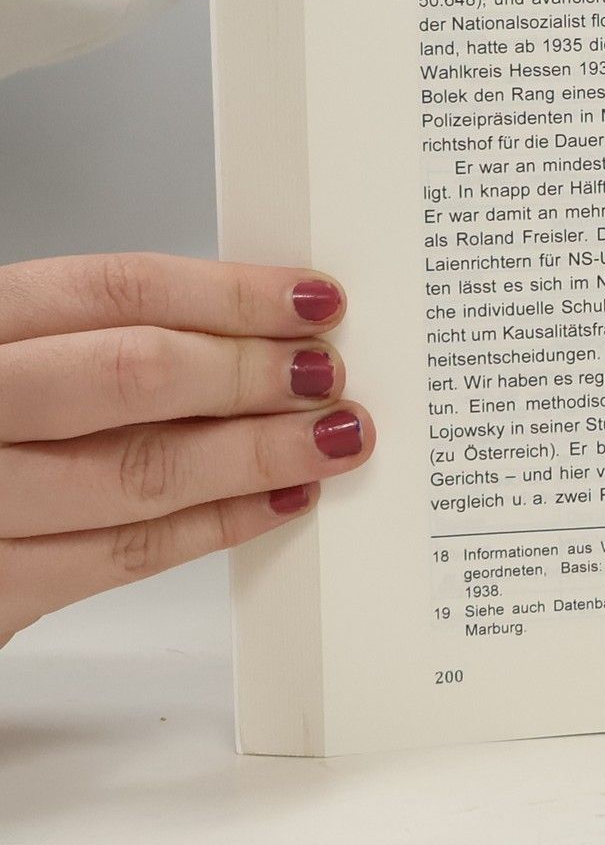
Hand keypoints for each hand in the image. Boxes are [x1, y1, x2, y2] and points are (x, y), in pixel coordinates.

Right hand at [0, 254, 375, 644]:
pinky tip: (277, 501)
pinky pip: (121, 556)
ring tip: (333, 438)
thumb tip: (256, 331)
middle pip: (130, 375)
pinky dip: (215, 526)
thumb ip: (102, 342)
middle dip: (249, 372)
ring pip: (137, 472)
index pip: (114, 289)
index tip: (312, 299)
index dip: (228, 293)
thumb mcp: (18, 363)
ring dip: (254, 455)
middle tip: (329, 374)